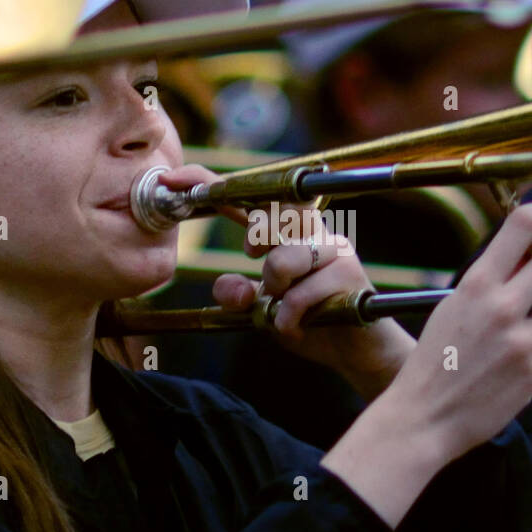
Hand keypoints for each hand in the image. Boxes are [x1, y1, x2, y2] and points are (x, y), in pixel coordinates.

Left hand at [155, 164, 413, 399]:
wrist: (358, 351)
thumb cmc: (311, 321)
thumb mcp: (263, 310)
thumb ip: (240, 296)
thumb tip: (229, 287)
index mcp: (288, 233)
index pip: (248, 198)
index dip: (210, 184)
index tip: (173, 180)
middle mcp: (312, 231)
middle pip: (271, 214)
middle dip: (255, 240)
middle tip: (256, 261)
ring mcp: (333, 249)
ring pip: (283, 259)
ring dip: (274, 291)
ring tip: (284, 310)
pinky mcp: (348, 273)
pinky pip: (301, 293)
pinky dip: (288, 318)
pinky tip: (297, 328)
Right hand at [377, 202, 531, 463]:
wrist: (425, 417)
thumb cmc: (433, 361)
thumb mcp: (452, 309)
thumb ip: (489, 285)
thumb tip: (527, 259)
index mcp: (477, 285)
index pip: (521, 227)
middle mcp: (504, 308)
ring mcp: (524, 341)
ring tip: (530, 322)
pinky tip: (514, 361)